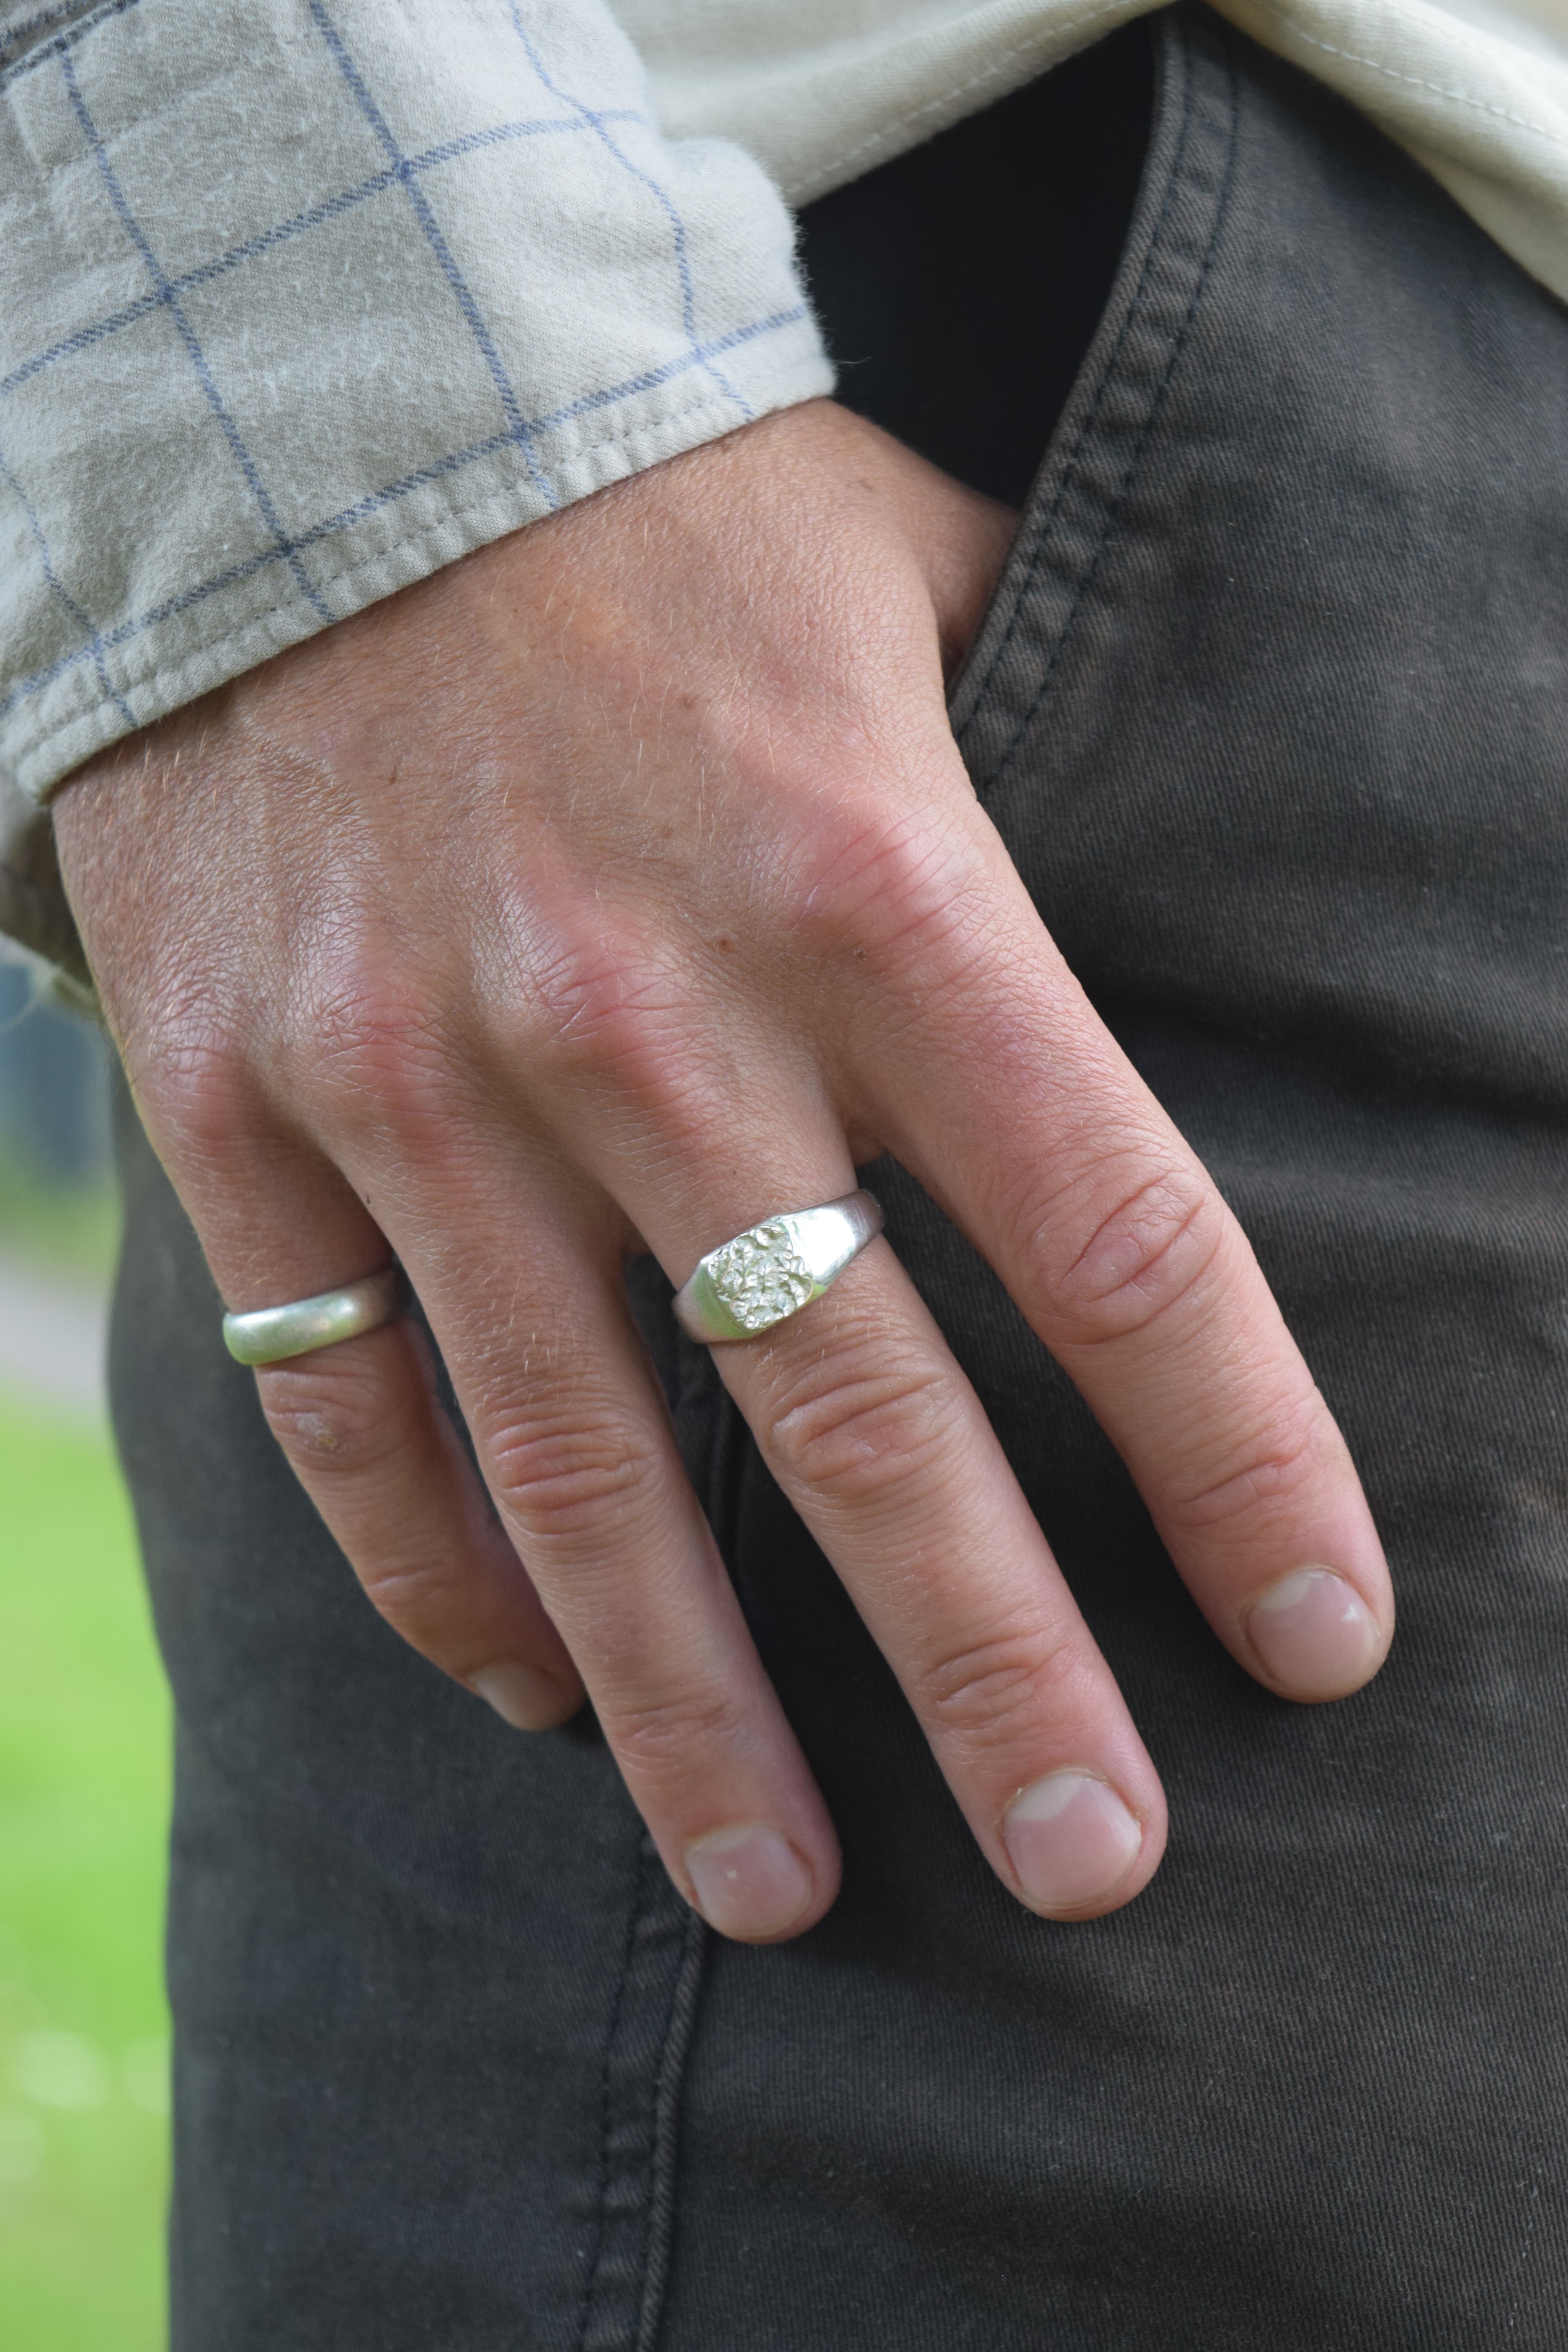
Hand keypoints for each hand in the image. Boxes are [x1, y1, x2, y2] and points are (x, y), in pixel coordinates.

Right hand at [53, 398, 1391, 1939]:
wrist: (316, 413)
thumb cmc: (662, 518)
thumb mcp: (907, 591)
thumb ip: (1048, 771)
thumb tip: (1173, 911)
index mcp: (867, 875)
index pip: (1110, 1233)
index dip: (1236, 1459)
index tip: (1321, 1642)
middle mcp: (645, 1008)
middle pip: (860, 1415)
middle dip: (994, 1664)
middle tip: (1098, 1867)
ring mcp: (421, 1078)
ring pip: (584, 1474)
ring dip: (699, 1714)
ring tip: (791, 1900)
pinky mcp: (241, 1107)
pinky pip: (346, 1408)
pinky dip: (444, 1580)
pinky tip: (533, 1699)